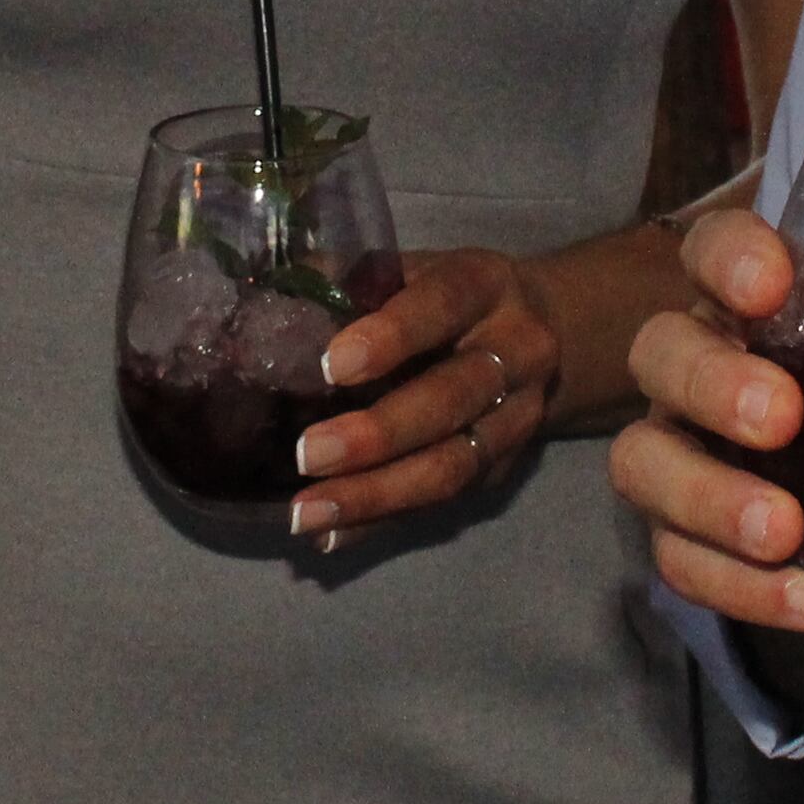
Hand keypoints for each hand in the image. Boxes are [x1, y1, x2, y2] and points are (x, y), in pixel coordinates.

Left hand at [288, 247, 564, 540]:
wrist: (544, 333)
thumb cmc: (445, 297)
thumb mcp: (409, 270)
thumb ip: (344, 283)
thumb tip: (259, 305)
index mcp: (483, 286)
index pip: (442, 306)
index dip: (392, 336)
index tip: (332, 366)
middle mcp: (514, 352)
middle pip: (452, 398)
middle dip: (377, 434)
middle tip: (307, 455)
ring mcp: (515, 417)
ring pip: (452, 465)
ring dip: (376, 494)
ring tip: (306, 512)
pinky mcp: (503, 467)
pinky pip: (442, 502)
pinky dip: (383, 520)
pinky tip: (330, 533)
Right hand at [617, 207, 803, 633]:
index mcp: (771, 300)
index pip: (717, 247)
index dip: (730, 257)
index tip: (775, 283)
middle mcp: (706, 362)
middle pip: (661, 349)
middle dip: (711, 381)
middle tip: (784, 419)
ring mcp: (684, 450)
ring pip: (644, 460)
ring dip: (708, 495)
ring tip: (788, 533)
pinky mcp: (684, 536)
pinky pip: (677, 562)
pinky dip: (738, 591)